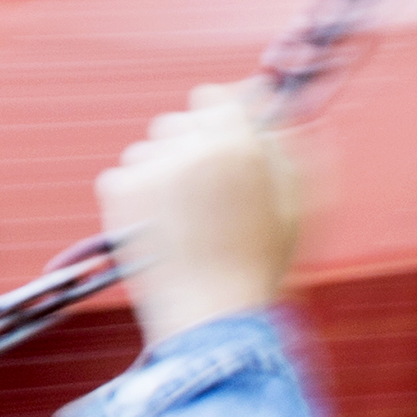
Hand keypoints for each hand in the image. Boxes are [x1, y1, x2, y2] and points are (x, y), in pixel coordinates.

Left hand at [100, 83, 303, 346]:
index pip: (214, 97)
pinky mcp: (118, 191)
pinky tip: (159, 229)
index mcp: (237, 141)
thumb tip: (273, 106)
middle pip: (179, 122)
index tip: (224, 145)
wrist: (213, 319)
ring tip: (182, 219)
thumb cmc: (263, 266)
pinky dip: (137, 198)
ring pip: (149, 148)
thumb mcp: (299, 203)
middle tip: (206, 195)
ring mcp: (149, 166)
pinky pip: (123, 176)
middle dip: (190, 149)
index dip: (221, 123)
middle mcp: (190, 145)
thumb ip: (291, 145)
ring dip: (162, 172)